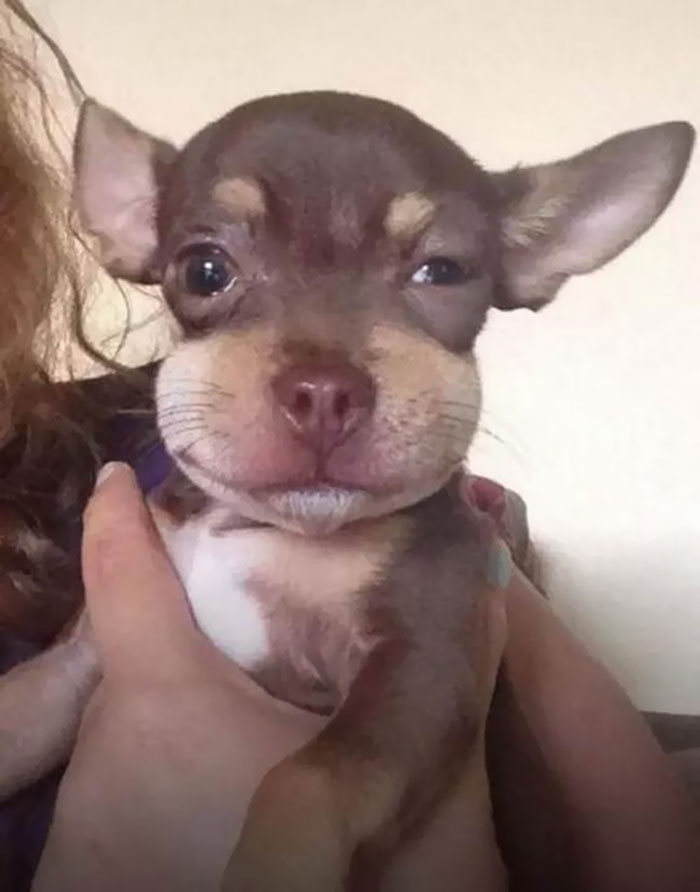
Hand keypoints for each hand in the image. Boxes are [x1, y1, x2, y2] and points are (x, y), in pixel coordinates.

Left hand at [33, 464, 507, 891]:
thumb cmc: (355, 889)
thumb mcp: (408, 781)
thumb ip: (425, 687)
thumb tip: (477, 600)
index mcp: (164, 708)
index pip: (124, 580)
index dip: (121, 521)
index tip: (119, 480)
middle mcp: (102, 761)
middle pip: (138, 665)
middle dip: (197, 651)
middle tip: (268, 669)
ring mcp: (80, 836)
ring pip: (133, 739)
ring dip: (190, 725)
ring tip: (258, 752)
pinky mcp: (81, 881)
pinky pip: (121, 800)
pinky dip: (167, 782)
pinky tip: (228, 807)